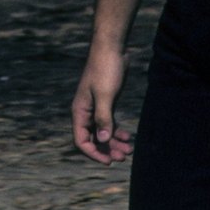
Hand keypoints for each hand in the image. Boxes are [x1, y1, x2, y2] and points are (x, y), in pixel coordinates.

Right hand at [72, 49, 132, 164]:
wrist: (111, 48)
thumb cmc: (105, 69)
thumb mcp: (105, 95)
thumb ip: (103, 118)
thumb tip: (102, 139)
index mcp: (80, 111)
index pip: (81, 140)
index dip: (93, 153)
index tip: (108, 160)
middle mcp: (86, 112)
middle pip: (93, 139)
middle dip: (107, 150)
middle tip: (123, 157)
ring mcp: (96, 108)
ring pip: (103, 132)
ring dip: (114, 143)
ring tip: (129, 150)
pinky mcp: (106, 103)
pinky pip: (110, 123)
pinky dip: (117, 131)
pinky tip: (128, 137)